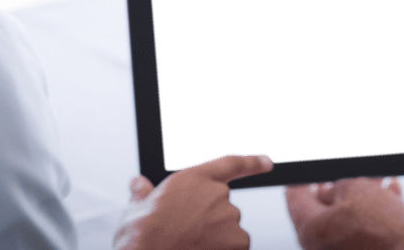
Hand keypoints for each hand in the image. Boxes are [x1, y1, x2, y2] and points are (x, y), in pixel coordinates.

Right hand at [113, 153, 272, 249]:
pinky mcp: (238, 241)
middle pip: (224, 207)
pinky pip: (236, 247)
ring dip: (217, 239)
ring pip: (230, 230)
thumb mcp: (136, 208)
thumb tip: (138, 184)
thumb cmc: (140, 236)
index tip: (267, 162)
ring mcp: (229, 218)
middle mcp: (217, 194)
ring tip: (189, 245)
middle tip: (187, 234)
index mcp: (194, 179)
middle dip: (210, 222)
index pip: (231, 164)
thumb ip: (143, 193)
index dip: (252, 162)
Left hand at [285, 178, 403, 249]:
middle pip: (322, 211)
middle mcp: (320, 248)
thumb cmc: (385, 232)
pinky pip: (360, 233)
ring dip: (361, 200)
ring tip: (379, 184)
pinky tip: (389, 198)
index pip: (294, 199)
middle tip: (348, 176)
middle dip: (338, 189)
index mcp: (311, 229)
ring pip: (345, 220)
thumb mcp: (357, 188)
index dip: (300, 180)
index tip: (305, 173)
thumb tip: (332, 190)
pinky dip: (372, 216)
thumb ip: (337, 185)